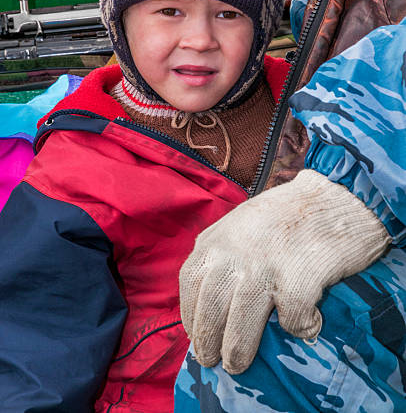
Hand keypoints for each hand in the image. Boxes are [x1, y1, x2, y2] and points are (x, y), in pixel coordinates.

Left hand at [179, 170, 390, 373]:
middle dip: (207, 341)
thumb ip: (223, 253)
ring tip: (237, 364)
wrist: (335, 196)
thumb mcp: (240, 222)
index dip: (190, 313)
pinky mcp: (297, 281)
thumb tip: (211, 300)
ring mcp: (263, 268)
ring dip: (236, 351)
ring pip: (239, 326)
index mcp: (216, 239)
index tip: (196, 333)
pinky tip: (306, 325)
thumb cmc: (288, 212)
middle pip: (209, 310)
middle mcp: (233, 254)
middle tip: (212, 360)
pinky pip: (290, 321)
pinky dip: (298, 329)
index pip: (190, 283)